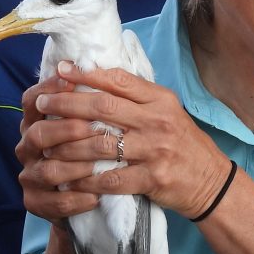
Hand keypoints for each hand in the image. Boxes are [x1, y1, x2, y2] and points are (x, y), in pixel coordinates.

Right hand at [15, 74, 102, 222]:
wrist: (82, 200)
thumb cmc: (88, 154)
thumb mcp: (86, 126)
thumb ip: (87, 102)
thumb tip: (99, 68)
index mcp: (35, 124)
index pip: (32, 101)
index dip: (48, 89)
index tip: (70, 81)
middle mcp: (27, 148)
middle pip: (38, 134)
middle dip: (66, 130)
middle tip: (95, 128)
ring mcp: (29, 177)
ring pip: (47, 170)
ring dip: (76, 166)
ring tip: (102, 165)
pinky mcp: (35, 203)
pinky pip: (54, 203)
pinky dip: (76, 200)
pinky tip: (97, 197)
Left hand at [21, 63, 231, 219]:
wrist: (211, 181)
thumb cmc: (183, 144)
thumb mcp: (167, 112)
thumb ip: (138, 97)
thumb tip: (97, 78)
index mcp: (160, 100)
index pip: (118, 81)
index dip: (86, 74)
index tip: (60, 71)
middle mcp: (157, 121)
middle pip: (103, 107)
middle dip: (67, 104)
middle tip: (42, 104)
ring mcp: (155, 150)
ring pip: (101, 143)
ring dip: (68, 145)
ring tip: (47, 144)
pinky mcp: (152, 178)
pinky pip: (111, 178)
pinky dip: (86, 179)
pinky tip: (68, 178)